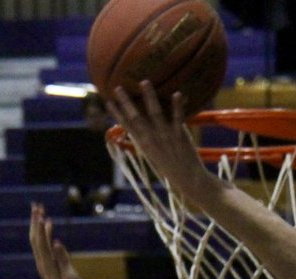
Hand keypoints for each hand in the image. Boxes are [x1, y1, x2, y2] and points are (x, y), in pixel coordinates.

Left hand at [29, 204, 84, 278]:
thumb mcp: (70, 277)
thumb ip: (63, 259)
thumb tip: (56, 243)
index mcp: (48, 265)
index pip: (41, 242)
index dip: (40, 227)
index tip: (40, 214)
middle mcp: (42, 262)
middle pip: (35, 238)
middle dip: (34, 220)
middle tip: (36, 205)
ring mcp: (44, 263)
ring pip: (37, 240)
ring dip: (38, 224)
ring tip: (40, 210)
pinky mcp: (48, 264)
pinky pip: (43, 245)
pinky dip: (44, 233)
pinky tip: (48, 225)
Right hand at [107, 84, 208, 201]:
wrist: (188, 179)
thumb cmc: (169, 166)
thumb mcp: (153, 154)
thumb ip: (145, 140)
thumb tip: (136, 128)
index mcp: (143, 144)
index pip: (126, 127)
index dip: (117, 114)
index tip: (108, 101)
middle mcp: (152, 139)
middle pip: (136, 118)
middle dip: (126, 103)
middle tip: (118, 87)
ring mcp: (165, 137)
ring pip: (155, 114)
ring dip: (149, 97)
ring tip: (144, 82)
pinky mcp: (180, 135)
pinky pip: (178, 118)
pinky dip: (178, 106)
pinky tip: (178, 93)